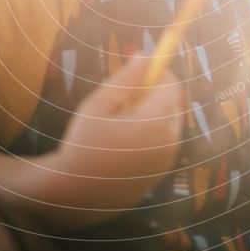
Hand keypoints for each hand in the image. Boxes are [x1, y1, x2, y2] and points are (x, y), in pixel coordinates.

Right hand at [39, 52, 183, 222]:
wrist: (76, 196)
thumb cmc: (83, 145)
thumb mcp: (98, 105)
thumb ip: (125, 79)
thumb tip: (145, 55)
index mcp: (153, 122)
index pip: (170, 84)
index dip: (157, 71)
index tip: (140, 69)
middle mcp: (168, 141)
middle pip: (172, 102)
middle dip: (154, 93)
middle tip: (125, 98)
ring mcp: (167, 160)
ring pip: (169, 122)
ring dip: (152, 115)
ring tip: (119, 124)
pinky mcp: (162, 172)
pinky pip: (164, 143)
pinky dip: (151, 135)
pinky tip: (122, 145)